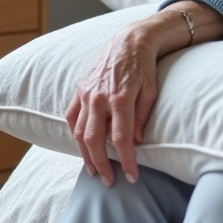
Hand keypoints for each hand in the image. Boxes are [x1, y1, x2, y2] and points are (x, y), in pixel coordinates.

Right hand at [65, 19, 160, 186]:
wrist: (128, 42)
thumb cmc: (143, 67)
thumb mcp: (150, 91)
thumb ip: (142, 117)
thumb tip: (136, 142)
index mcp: (120, 99)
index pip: (121, 138)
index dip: (126, 160)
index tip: (131, 176)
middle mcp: (99, 98)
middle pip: (94, 141)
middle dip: (101, 164)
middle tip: (109, 180)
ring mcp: (87, 94)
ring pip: (78, 132)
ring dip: (84, 155)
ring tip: (93, 170)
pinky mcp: (79, 90)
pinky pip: (71, 116)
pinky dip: (74, 134)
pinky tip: (80, 146)